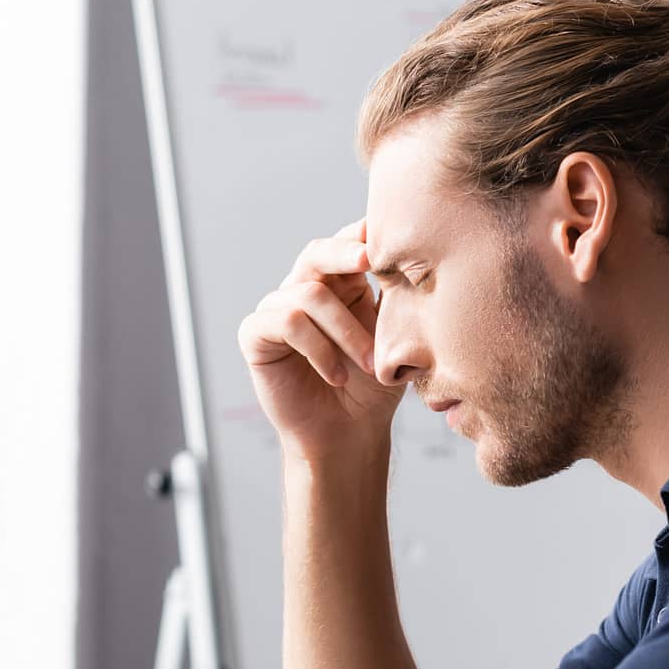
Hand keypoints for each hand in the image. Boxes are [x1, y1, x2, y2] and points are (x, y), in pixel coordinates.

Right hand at [238, 219, 404, 460]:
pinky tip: (336, 375)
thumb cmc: (373, 387)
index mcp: (340, 284)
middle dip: (345, 252)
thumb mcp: (393, 336)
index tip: (389, 236)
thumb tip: (412, 257)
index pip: (345, 244)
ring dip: (346, 331)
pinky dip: (318, 348)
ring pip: (308, 294)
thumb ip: (394, 295)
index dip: (361, 235)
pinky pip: (286, 321)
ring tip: (370, 365)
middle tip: (371, 260)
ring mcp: (277, 310)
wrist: (350, 433)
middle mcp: (304, 290)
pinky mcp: (256, 335)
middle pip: (317, 252)